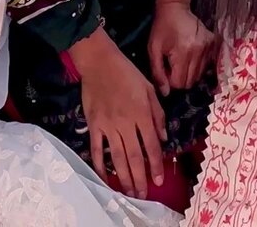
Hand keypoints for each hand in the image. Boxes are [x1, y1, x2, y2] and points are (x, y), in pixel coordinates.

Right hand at [70, 29, 167, 198]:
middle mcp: (126, 123)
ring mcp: (108, 126)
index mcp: (142, 114)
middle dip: (140, 178)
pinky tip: (103, 178)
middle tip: (143, 195)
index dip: (157, 165)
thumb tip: (163, 137)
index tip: (160, 180)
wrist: (99, 62)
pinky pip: (97, 149)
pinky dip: (99, 165)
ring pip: (117, 157)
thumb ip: (157, 114)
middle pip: (135, 156)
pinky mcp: (93, 125)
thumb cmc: (127, 73)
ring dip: (124, 177)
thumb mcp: (149, 88)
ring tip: (129, 192)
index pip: (152, 145)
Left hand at [147, 1, 215, 94]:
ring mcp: (209, 47)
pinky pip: (208, 66)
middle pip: (191, 82)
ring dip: (190, 73)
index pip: (180, 83)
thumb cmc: (161, 28)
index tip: (166, 69)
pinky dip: (199, 66)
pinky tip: (191, 57)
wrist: (175, 8)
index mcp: (183, 53)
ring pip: (200, 75)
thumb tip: (166, 93)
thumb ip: (157, 72)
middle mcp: (199, 51)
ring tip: (181, 59)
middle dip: (180, 78)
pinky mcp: (214, 44)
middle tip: (173, 65)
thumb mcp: (153, 49)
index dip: (171, 80)